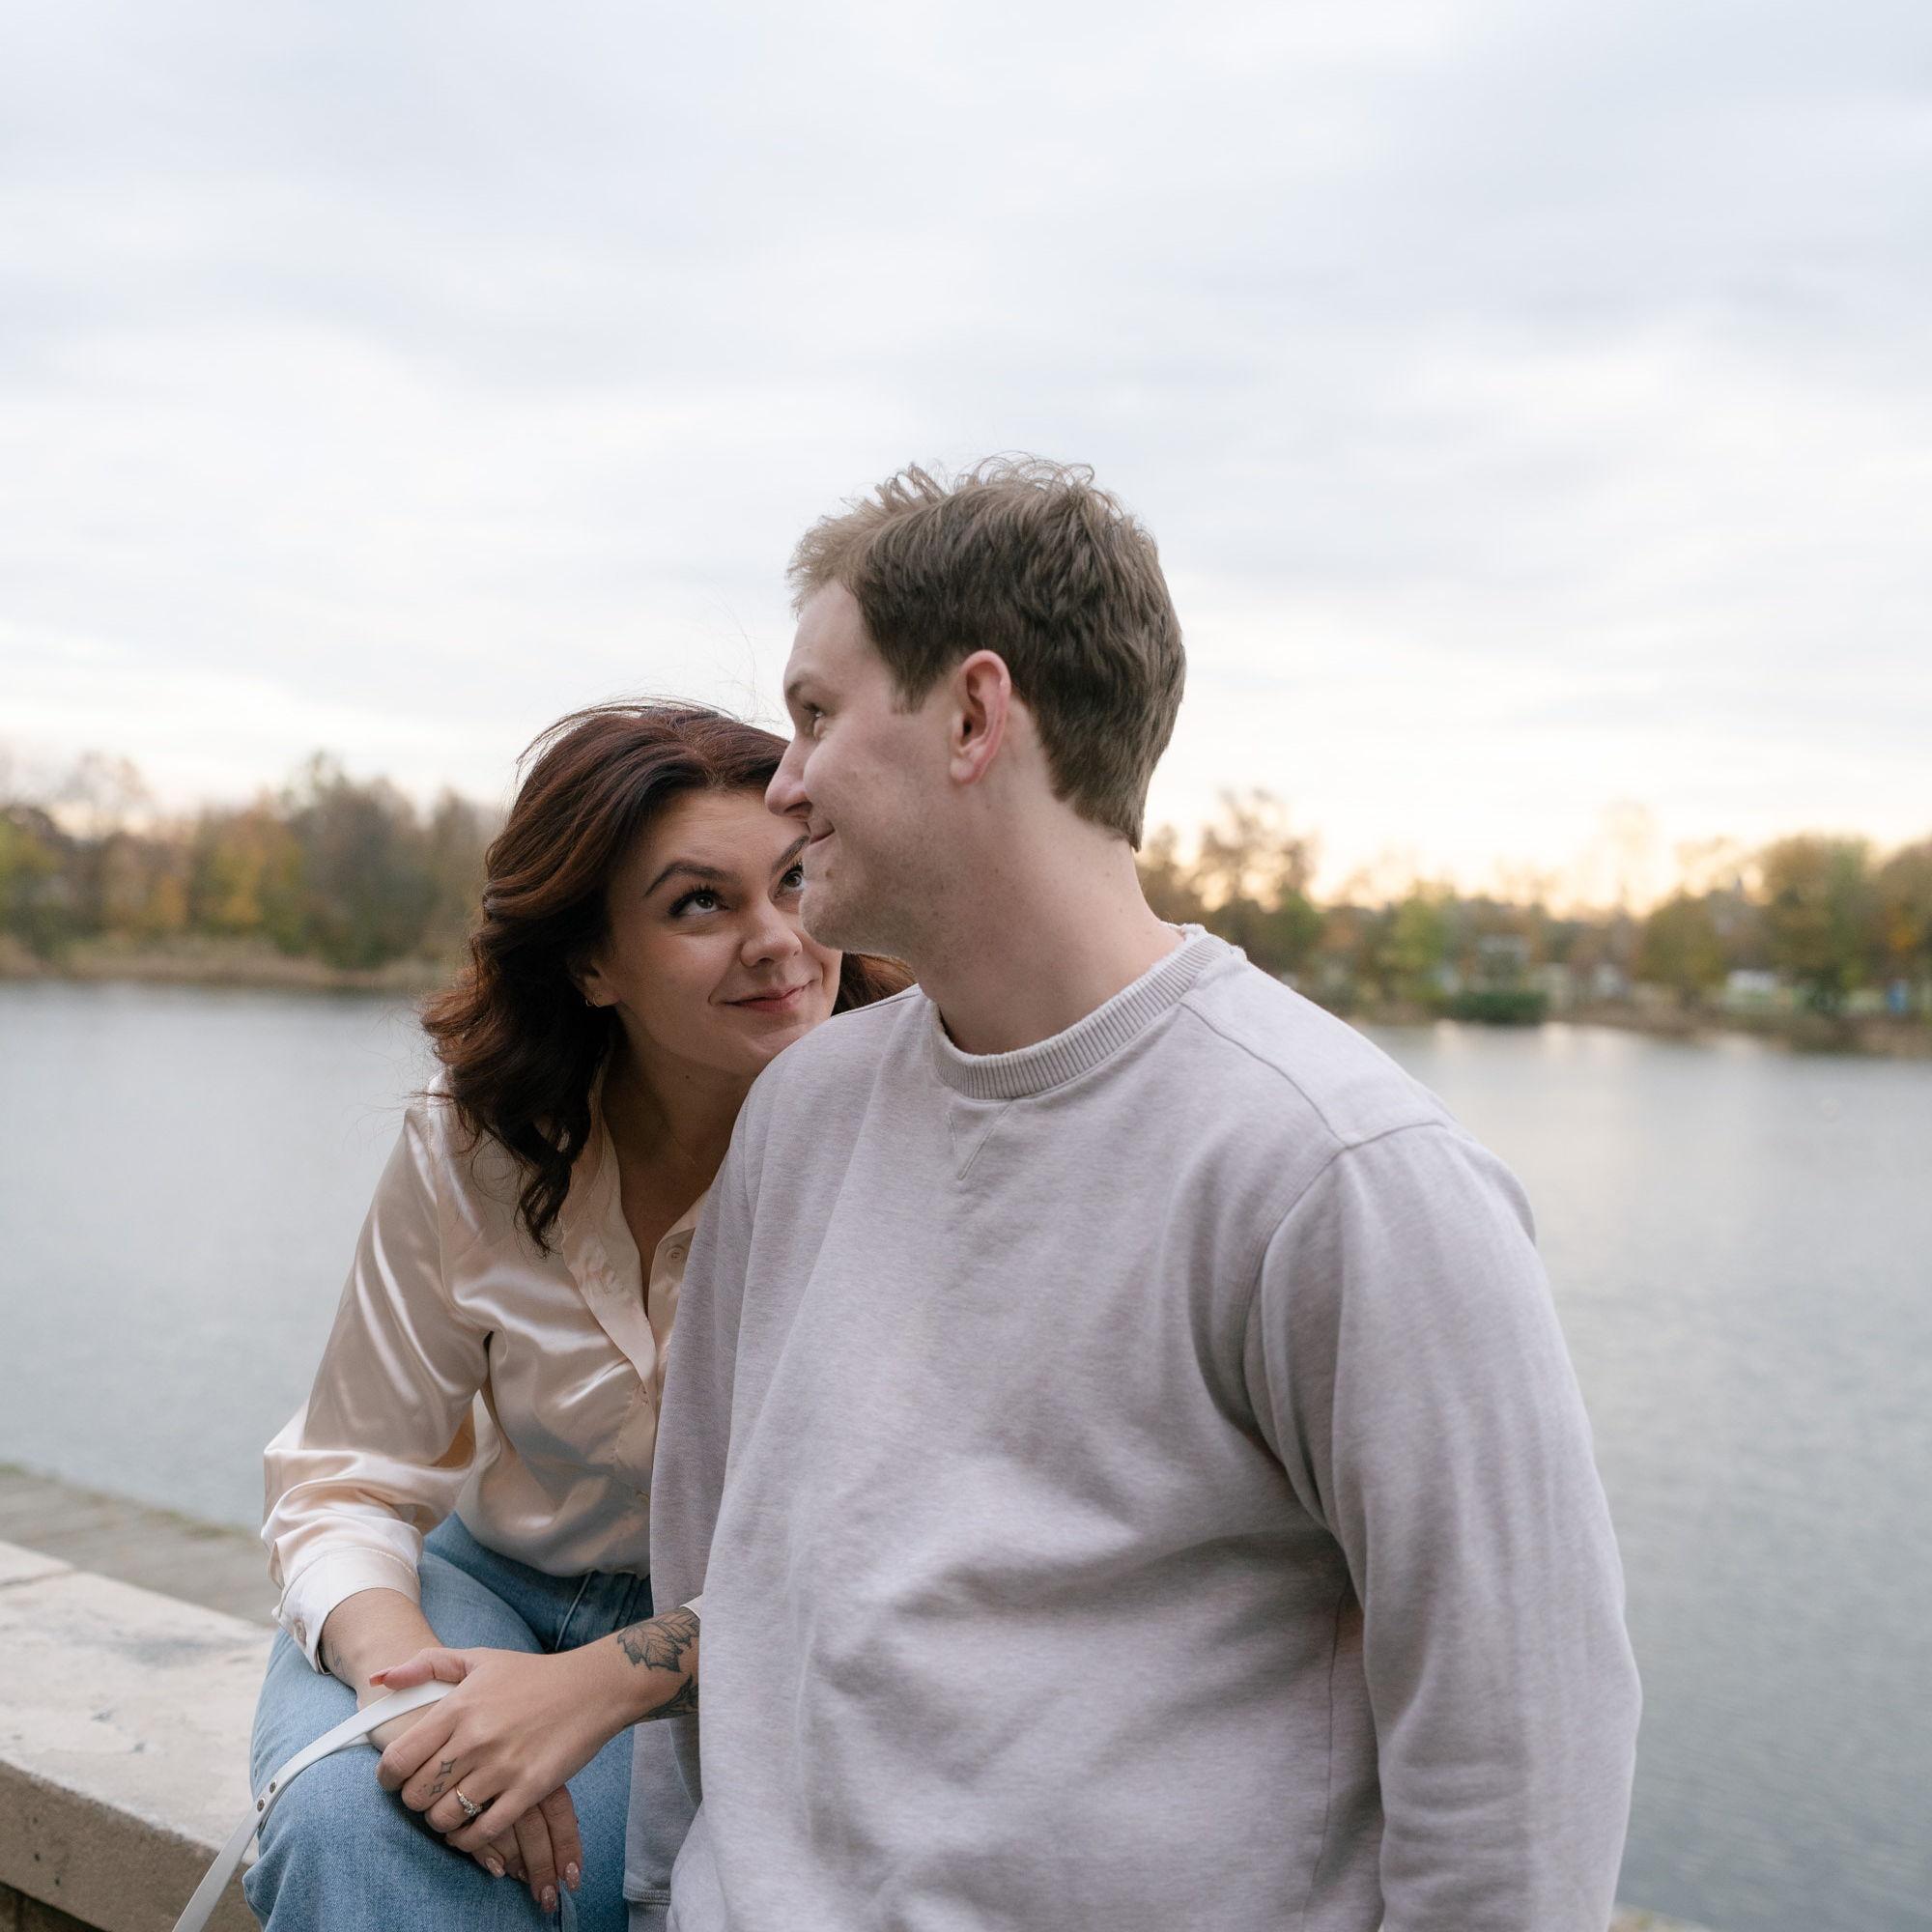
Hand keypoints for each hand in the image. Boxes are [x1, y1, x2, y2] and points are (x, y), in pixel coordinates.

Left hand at [371, 1644, 613, 1870]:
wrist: (592, 1688)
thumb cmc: (532, 1675)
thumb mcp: (479, 1659)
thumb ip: (427, 1665)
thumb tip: (380, 1678)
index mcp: (458, 1706)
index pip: (398, 1759)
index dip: (388, 1777)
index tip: (396, 1778)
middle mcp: (475, 1738)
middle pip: (417, 1795)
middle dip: (415, 1800)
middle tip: (427, 1793)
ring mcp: (502, 1766)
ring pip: (444, 1818)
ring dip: (440, 1821)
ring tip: (448, 1810)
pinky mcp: (528, 1789)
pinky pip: (482, 1832)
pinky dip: (468, 1840)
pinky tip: (468, 1830)